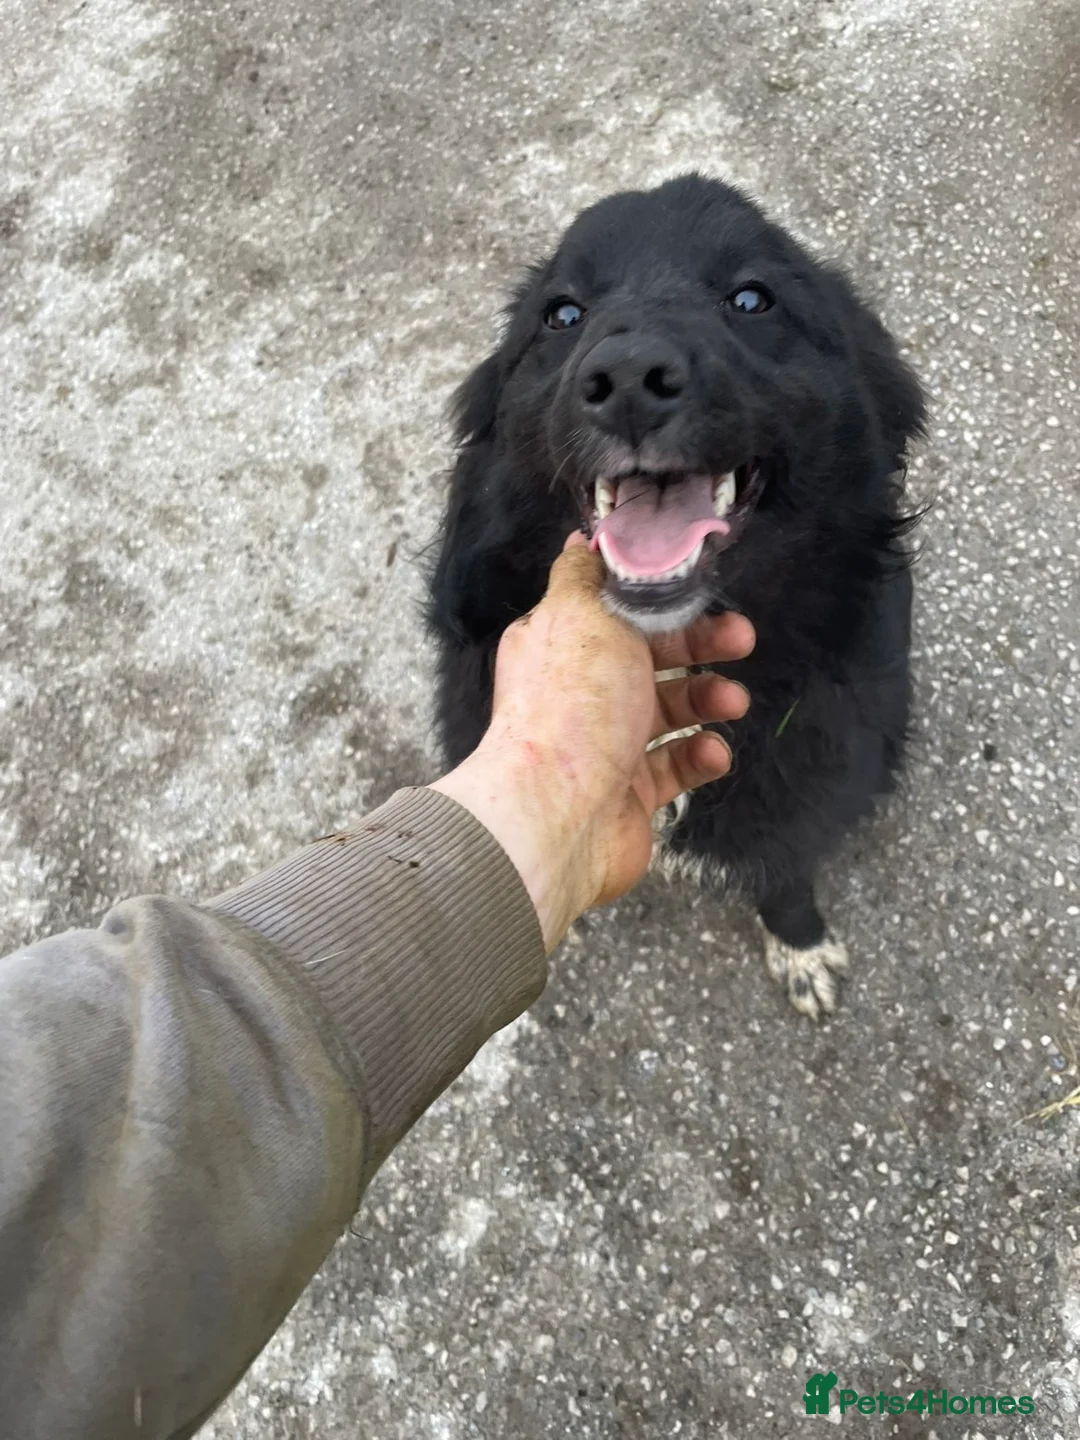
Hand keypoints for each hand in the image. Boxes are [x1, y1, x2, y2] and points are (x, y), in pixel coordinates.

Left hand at [431, 533, 754, 948]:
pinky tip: (713, 753)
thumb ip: (586, 575)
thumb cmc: (572, 709)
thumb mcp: (579, 615)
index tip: (704, 592)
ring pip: (669, 712)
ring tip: (732, 704)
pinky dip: (700, 757)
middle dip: (701, 646)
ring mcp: (605, 746)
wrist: (558, 816)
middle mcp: (581, 693)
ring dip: (707, 702)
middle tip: (743, 640)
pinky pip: (675, 767)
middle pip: (651, 658)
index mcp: (563, 644)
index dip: (663, 601)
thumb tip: (582, 541)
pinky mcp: (629, 794)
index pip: (618, 612)